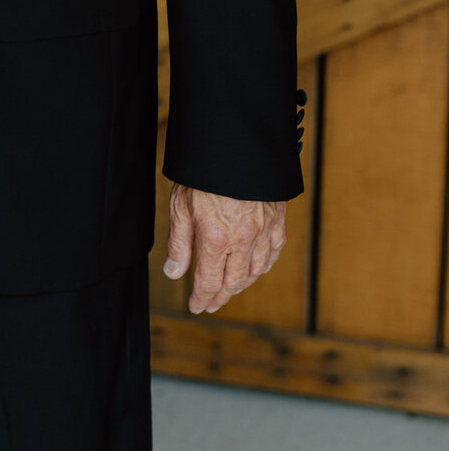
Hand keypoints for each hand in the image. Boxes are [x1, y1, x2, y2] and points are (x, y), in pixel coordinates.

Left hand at [164, 183, 286, 313]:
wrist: (235, 144)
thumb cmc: (203, 172)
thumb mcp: (181, 205)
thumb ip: (179, 243)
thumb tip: (174, 273)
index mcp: (216, 238)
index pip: (209, 281)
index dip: (202, 298)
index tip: (196, 306)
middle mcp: (243, 239)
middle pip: (234, 281)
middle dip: (220, 296)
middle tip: (210, 304)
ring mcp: (264, 230)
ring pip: (256, 270)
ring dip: (241, 285)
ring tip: (229, 290)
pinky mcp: (277, 218)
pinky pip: (274, 251)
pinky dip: (264, 265)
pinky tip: (256, 269)